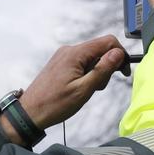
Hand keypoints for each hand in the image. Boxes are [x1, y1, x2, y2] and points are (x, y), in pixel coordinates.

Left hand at [4, 36, 127, 141]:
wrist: (30, 112)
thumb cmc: (54, 104)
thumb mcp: (84, 89)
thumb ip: (103, 69)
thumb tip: (118, 53)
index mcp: (75, 54)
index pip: (107, 42)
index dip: (120, 54)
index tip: (123, 72)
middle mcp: (69, 50)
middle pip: (100, 49)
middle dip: (107, 66)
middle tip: (99, 87)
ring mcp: (64, 56)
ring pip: (91, 57)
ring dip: (97, 72)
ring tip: (87, 90)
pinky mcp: (61, 63)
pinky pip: (81, 62)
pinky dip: (87, 73)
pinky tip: (80, 88)